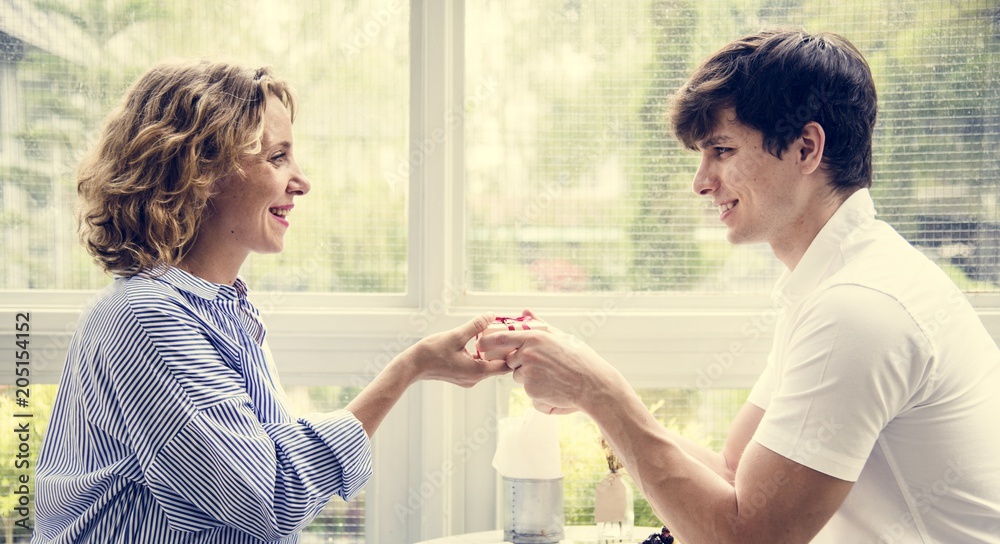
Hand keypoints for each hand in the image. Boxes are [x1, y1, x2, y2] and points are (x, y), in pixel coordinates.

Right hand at [403, 313, 511, 387]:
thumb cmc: (431, 352)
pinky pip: (477, 366)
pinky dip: (481, 356)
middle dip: (503, 351)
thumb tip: (491, 315)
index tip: (515, 339)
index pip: (506, 366)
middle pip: (498, 366)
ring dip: (491, 353)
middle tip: (507, 334)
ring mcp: (468, 379)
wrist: (412, 366)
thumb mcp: (456, 335)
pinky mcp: (461, 376)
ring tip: (494, 336)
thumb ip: (475, 326)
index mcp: (477, 371)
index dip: (512, 353)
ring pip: (488, 366)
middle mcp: (475, 379)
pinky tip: (478, 343)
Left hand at [475, 310, 629, 414]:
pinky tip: (554, 387)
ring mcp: (528, 374)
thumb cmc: (580, 358)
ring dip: (529, 378)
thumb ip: (539, 323)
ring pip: (518, 377)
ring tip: (552, 376)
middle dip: (520, 364)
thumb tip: (525, 311)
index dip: (487, 343)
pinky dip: (537, 391)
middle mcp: (527, 355)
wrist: (592, 385)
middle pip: (511, 361)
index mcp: (533, 338)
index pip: (501, 338)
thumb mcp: (560, 336)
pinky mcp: (531, 391)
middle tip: (543, 366)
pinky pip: (528, 391)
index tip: (480, 346)